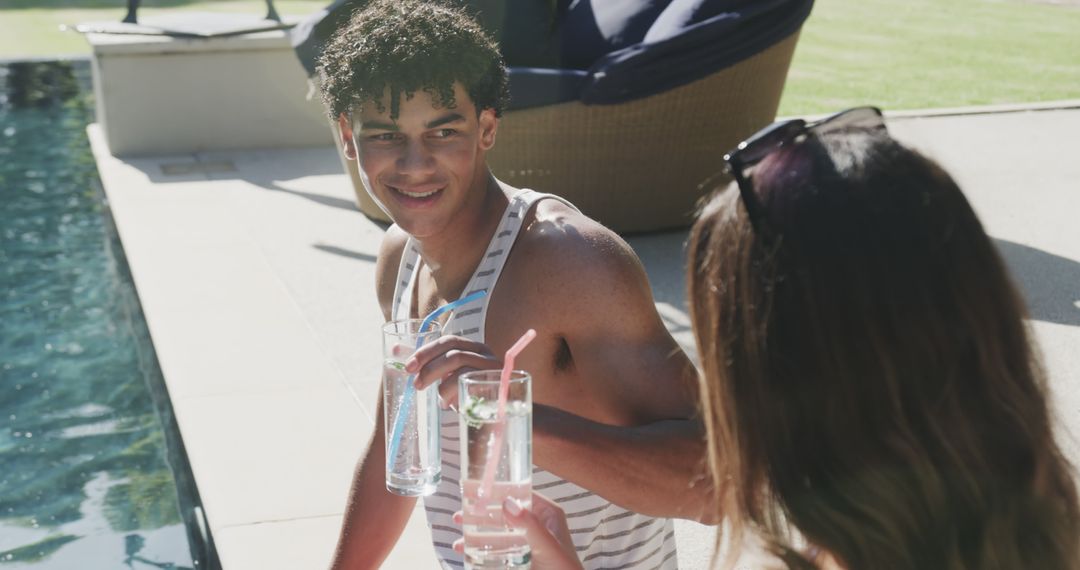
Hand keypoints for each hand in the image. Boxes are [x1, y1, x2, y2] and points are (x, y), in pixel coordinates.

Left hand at [406, 335, 499, 409]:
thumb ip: (427, 362)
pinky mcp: (494, 382)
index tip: (408, 367)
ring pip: (459, 362)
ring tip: (434, 397)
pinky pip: (467, 380)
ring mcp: (491, 367)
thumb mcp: (446, 376)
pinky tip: (447, 402)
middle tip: (415, 383)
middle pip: (453, 350)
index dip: (426, 351)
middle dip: (429, 365)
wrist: (491, 415)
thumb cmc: (465, 393)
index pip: (448, 341)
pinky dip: (451, 391)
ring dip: (439, 380)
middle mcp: (484, 353)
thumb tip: (396, 347)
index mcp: (473, 347)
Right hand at [452, 492, 582, 569]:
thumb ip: (530, 526)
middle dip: (480, 511)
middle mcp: (536, 524)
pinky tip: (464, 549)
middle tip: (459, 512)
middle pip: (503, 511)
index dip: (496, 490)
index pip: (519, 493)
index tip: (474, 488)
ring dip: (476, 530)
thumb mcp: (548, 546)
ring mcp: (526, 542)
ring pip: (496, 530)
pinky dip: (479, 547)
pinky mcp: (519, 558)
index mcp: (547, 514)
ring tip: (458, 532)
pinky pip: (496, 548)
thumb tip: (507, 503)